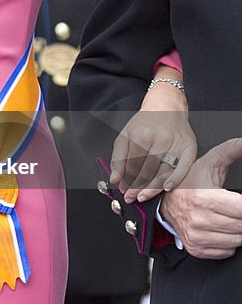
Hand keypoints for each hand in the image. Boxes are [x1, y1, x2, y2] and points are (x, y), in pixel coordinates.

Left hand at [110, 75, 195, 202]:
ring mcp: (176, 144)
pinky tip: (166, 189)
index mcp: (142, 135)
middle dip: (137, 187)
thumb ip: (118, 158)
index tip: (123, 190)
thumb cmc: (145, 123)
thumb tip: (114, 179)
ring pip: (163, 172)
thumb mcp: (126, 135)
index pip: (133, 165)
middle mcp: (160, 139)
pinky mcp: (189, 147)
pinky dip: (175, 180)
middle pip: (147, 171)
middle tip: (132, 197)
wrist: (167, 106)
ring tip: (143, 196)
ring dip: (152, 188)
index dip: (127, 180)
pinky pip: (183, 168)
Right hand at [160, 138, 241, 258]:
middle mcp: (199, 219)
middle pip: (241, 225)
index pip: (241, 209)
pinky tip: (221, 228)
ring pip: (237, 239)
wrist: (164, 201)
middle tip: (233, 207)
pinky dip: (229, 241)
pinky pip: (227, 250)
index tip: (239, 199)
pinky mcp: (197, 248)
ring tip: (228, 216)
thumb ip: (230, 150)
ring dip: (237, 229)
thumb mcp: (209, 162)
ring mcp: (197, 236)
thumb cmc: (188, 182)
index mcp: (204, 198)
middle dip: (241, 215)